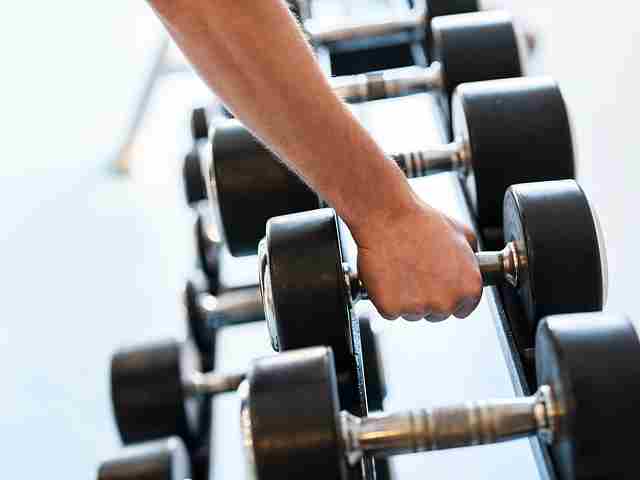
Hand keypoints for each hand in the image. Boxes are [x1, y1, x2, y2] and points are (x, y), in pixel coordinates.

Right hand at [353, 196, 481, 321]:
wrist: (389, 217)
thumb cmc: (422, 222)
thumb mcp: (463, 234)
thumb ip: (471, 260)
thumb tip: (471, 267)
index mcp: (469, 287)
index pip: (463, 308)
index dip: (449, 294)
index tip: (438, 284)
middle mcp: (446, 302)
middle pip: (437, 313)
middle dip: (427, 297)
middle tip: (416, 271)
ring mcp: (418, 307)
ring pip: (412, 313)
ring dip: (406, 298)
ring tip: (400, 269)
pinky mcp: (391, 308)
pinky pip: (389, 311)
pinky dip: (386, 298)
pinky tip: (387, 276)